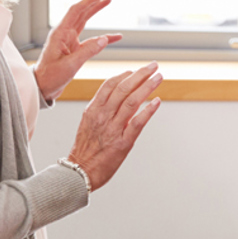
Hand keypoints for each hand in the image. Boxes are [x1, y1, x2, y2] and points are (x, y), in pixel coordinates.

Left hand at [33, 0, 122, 101]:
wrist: (42, 87)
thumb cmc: (50, 77)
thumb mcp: (69, 65)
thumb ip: (87, 51)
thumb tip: (104, 39)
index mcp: (60, 33)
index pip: (76, 11)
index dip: (90, 0)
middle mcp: (64, 33)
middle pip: (81, 11)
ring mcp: (69, 40)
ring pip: (85, 20)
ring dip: (96, 10)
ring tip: (109, 0)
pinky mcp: (74, 49)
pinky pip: (91, 39)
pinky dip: (104, 37)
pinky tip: (116, 36)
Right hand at [65, 64, 161, 190]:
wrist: (79, 172)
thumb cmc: (85, 150)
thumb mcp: (88, 124)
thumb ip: (103, 110)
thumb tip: (121, 98)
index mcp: (92, 110)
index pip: (109, 85)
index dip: (124, 75)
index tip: (136, 70)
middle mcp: (102, 116)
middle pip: (123, 89)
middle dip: (140, 75)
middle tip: (153, 66)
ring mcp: (113, 129)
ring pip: (132, 102)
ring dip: (147, 87)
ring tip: (159, 77)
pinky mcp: (123, 142)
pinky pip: (137, 122)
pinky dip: (148, 110)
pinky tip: (157, 101)